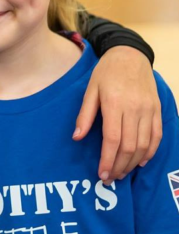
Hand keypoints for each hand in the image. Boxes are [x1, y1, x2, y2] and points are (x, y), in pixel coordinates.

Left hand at [73, 46, 161, 181]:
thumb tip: (76, 138)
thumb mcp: (90, 90)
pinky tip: (140, 161)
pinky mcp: (158, 110)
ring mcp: (149, 110)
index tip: (102, 174)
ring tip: (122, 172)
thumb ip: (84, 115)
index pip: (112, 139)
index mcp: (114, 103)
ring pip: (145, 145)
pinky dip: (150, 152)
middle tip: (111, 178)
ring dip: (133, 163)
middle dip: (120, 166)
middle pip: (129, 146)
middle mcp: (134, 109)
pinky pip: (157, 136)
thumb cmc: (106, 72)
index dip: (107, 160)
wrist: (130, 55)